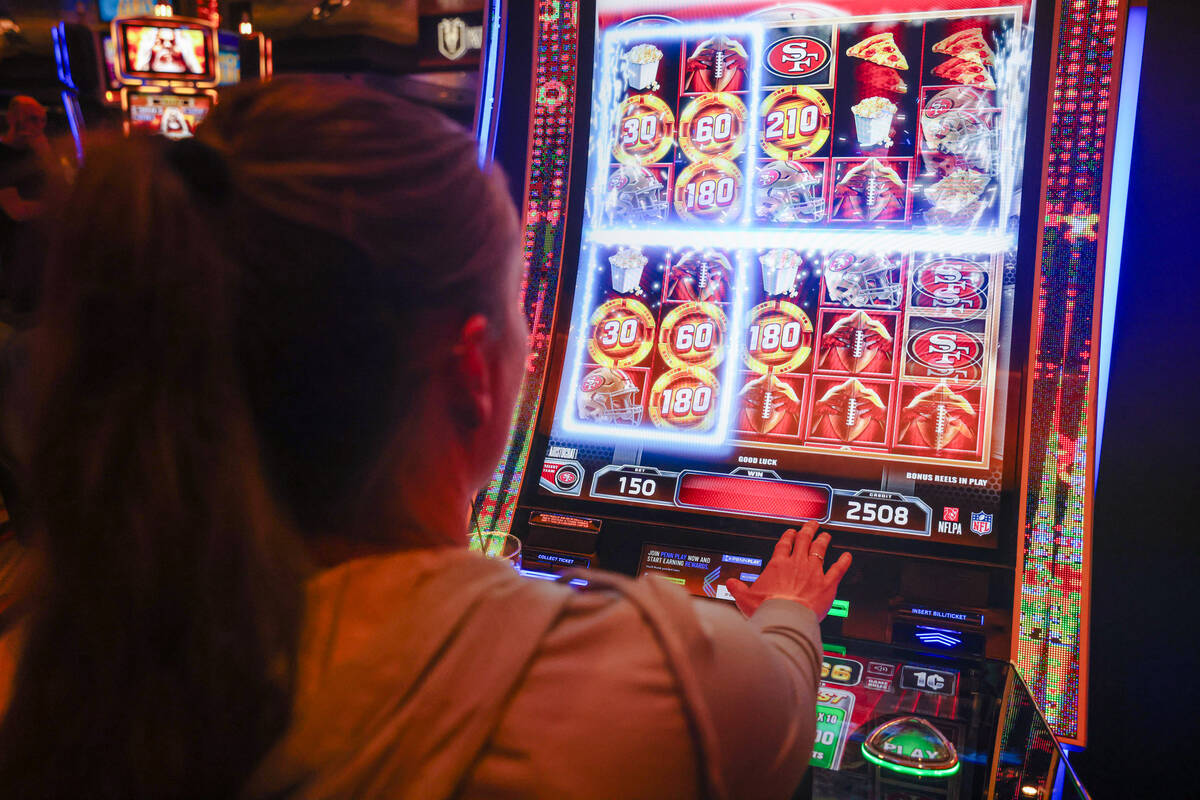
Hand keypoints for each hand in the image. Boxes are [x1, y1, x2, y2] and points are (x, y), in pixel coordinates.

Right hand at [726, 521, 851, 619]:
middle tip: (812, 525)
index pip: (784, 544)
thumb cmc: (767, 609)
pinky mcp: (827, 584)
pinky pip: (838, 569)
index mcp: (778, 565)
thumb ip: (738, 589)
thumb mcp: (746, 599)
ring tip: (826, 535)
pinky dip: (844, 562)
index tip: (791, 532)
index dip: (789, 536)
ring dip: (823, 540)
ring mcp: (814, 572)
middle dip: (808, 531)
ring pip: (820, 550)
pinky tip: (848, 556)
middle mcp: (797, 564)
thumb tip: (730, 584)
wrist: (786, 618)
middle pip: (804, 541)